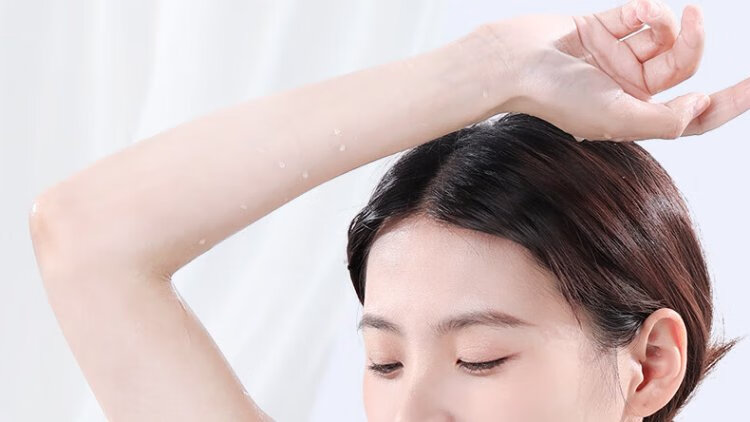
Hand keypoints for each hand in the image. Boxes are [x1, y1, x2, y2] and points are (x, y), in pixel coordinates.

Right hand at [478, 0, 749, 140]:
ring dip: (664, 25)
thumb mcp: (618, 119)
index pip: (691, 117)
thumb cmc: (557, 98)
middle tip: (693, 21)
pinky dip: (641, 10)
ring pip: (662, 40)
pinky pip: (638, 16)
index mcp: (632, 117)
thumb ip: (666, 121)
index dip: (727, 104)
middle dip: (691, 45)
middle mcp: (627, 90)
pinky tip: (631, 11)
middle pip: (680, 70)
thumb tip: (701, 105)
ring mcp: (616, 59)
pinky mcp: (604, 30)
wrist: (514, 65)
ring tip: (650, 17)